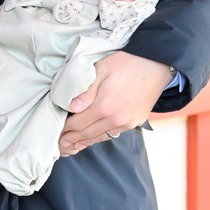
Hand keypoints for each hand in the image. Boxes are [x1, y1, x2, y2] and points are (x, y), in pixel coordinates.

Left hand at [58, 51, 173, 155]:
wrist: (154, 65)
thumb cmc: (125, 63)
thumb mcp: (100, 70)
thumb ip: (86, 91)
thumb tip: (71, 108)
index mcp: (104, 106)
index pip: (78, 123)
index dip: (65, 129)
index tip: (55, 131)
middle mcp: (116, 119)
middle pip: (88, 133)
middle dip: (72, 139)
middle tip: (59, 144)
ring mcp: (127, 123)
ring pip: (100, 137)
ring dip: (85, 142)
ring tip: (72, 146)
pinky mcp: (134, 122)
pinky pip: (113, 134)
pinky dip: (100, 137)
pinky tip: (92, 138)